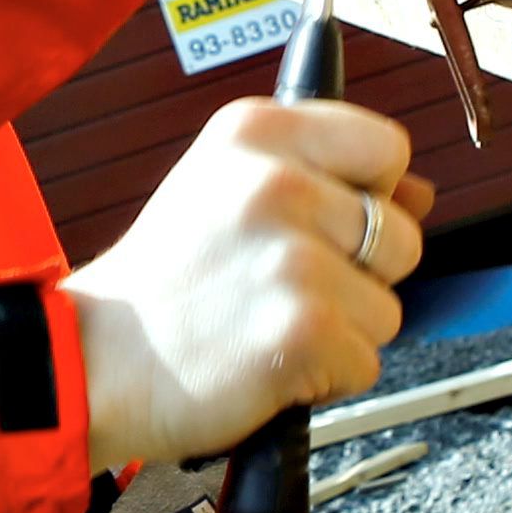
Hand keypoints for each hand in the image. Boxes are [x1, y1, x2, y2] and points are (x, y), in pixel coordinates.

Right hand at [72, 98, 431, 467]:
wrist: (90, 363)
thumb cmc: (161, 286)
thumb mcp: (223, 190)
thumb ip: (322, 178)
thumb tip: (421, 191)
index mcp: (256, 132)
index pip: (385, 147)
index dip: (370, 195)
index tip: (322, 226)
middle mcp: (278, 183)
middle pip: (400, 235)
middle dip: (358, 276)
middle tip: (276, 290)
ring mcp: (292, 258)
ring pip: (387, 307)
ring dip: (341, 332)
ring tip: (264, 327)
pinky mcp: (303, 330)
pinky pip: (365, 363)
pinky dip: (324, 380)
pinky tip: (265, 365)